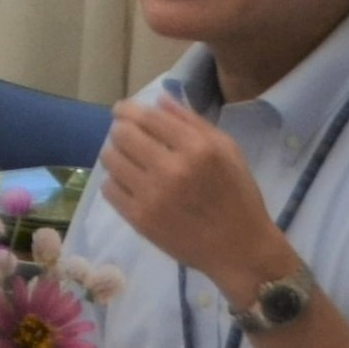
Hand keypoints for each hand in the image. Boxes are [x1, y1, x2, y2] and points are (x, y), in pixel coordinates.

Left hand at [98, 96, 295, 298]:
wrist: (239, 248)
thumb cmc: (237, 196)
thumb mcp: (228, 150)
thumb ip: (192, 122)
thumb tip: (159, 99)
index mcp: (198, 148)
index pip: (147, 117)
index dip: (128, 109)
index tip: (122, 110)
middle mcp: (172, 169)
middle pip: (121, 134)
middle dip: (121, 130)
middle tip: (128, 136)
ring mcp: (152, 195)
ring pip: (110, 159)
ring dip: (115, 154)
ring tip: (130, 159)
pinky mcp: (139, 218)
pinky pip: (109, 188)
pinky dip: (116, 181)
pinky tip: (132, 183)